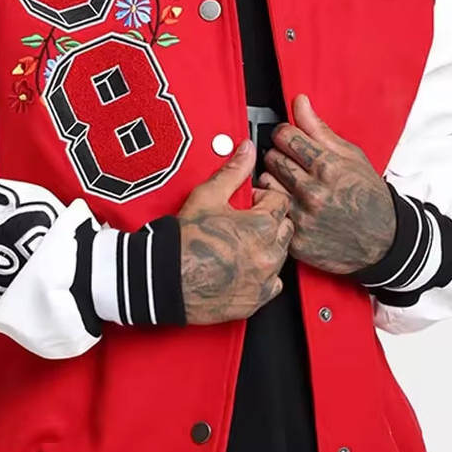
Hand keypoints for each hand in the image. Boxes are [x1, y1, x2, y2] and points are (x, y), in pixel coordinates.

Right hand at [178, 140, 292, 325]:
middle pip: (285, 228)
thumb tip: (246, 151)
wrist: (165, 278)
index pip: (281, 201)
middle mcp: (269, 254)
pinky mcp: (256, 300)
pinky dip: (262, 276)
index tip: (250, 201)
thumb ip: (233, 171)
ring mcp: (264, 279)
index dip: (264, 197)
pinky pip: (272, 284)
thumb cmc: (184, 242)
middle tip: (243, 221)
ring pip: (280, 255)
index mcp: (262, 226)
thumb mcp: (208, 196)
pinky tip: (242, 267)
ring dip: (266, 247)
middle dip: (269, 221)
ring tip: (239, 243)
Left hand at [258, 94, 395, 274]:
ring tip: (290, 183)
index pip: (285, 136)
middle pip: (272, 158)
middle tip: (292, 162)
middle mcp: (313, 191)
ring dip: (273, 180)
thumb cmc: (367, 196)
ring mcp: (303, 216)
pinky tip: (290, 203)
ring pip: (265, 183)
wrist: (383, 240)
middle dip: (279, 155)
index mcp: (328, 167)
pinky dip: (274, 205)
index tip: (288, 138)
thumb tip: (299, 102)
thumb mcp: (351, 156)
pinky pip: (270, 211)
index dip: (285, 133)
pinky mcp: (295, 238)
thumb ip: (319, 129)